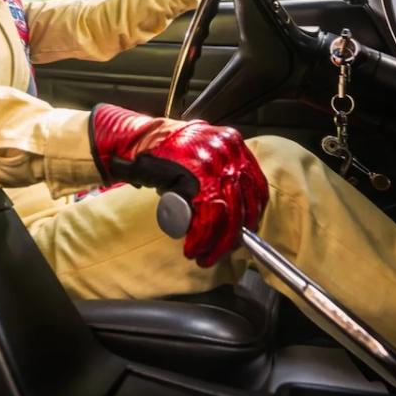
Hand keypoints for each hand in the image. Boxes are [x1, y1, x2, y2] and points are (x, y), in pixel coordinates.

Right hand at [89, 104, 268, 266]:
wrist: (139, 140)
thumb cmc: (168, 151)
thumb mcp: (203, 154)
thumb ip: (221, 174)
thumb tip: (235, 210)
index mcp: (233, 144)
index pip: (256, 186)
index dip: (253, 214)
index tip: (244, 231)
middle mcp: (228, 152)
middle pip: (244, 203)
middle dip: (234, 235)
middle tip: (223, 250)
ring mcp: (214, 165)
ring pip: (228, 214)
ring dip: (218, 242)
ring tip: (206, 254)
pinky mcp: (196, 180)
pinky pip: (207, 217)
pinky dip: (202, 237)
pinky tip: (194, 247)